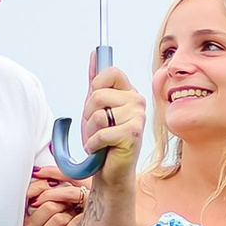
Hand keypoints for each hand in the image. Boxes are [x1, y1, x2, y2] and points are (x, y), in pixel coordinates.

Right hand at [17, 168, 88, 225]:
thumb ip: (45, 217)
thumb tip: (63, 197)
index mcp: (27, 225)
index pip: (46, 201)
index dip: (63, 201)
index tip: (72, 205)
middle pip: (53, 208)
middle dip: (69, 209)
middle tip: (77, 215)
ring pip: (61, 221)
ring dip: (74, 222)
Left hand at [78, 66, 144, 180]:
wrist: (111, 172)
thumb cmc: (104, 141)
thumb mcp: (95, 108)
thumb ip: (95, 82)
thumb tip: (94, 54)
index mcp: (129, 93)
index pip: (111, 72)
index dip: (96, 85)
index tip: (95, 103)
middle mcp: (137, 101)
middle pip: (97, 95)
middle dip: (87, 115)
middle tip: (94, 128)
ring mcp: (138, 117)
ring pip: (98, 115)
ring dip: (90, 132)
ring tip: (98, 140)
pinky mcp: (133, 133)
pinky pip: (101, 132)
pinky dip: (93, 144)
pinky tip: (100, 149)